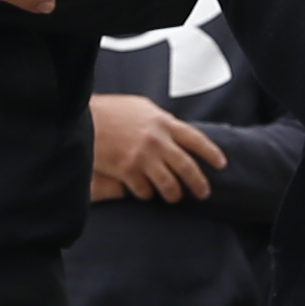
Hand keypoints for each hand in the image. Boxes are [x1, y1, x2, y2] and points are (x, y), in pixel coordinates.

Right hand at [87, 93, 224, 203]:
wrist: (84, 119)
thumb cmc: (110, 111)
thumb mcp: (140, 107)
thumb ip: (159, 121)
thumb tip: (174, 131)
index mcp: (163, 122)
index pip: (196, 139)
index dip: (211, 153)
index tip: (221, 164)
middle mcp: (157, 141)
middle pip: (187, 167)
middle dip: (199, 183)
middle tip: (204, 193)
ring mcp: (143, 157)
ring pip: (169, 184)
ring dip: (174, 194)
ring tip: (174, 198)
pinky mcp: (127, 171)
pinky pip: (145, 191)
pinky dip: (147, 194)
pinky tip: (145, 193)